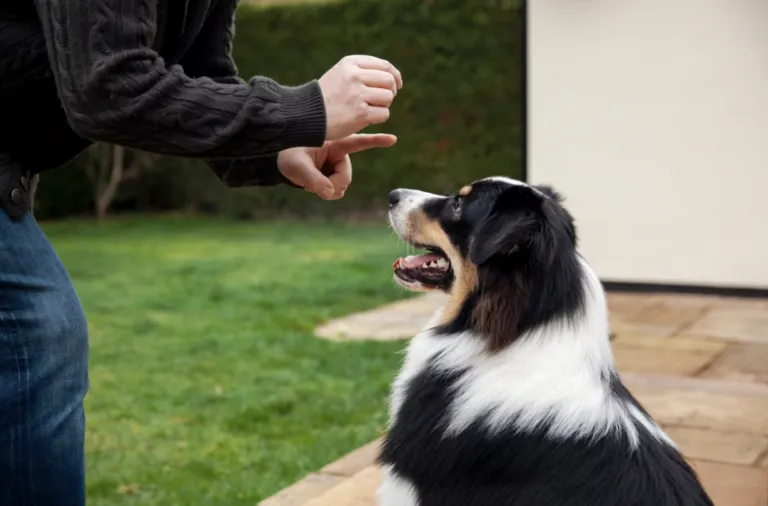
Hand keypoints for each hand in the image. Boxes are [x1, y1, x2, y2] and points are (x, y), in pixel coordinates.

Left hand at [277, 134, 396, 199]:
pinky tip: (314, 186)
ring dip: (327, 189)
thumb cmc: (286, 154)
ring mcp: (335, 165)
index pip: (358, 142)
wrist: (278, 160)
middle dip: (332, 184)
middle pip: (345, 176)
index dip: (376, 141)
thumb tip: (329, 193)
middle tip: (314, 186)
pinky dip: (326, 192)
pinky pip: (336, 190)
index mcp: (334, 142)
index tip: (393, 139)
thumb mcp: (295, 165)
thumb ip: (312, 179)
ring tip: (310, 183)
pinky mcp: (331, 175)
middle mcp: (338, 153)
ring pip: (341, 185)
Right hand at [318, 55, 402, 140]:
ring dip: (383, 106)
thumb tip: (394, 77)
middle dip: (390, 92)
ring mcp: (357, 94)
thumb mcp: (341, 74)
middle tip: (383, 100)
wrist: (308, 115)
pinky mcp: (360, 113)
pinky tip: (367, 118)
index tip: (397, 84)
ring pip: (388, 97)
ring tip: (370, 109)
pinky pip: (384, 114)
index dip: (395, 76)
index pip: (384, 65)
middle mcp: (354, 76)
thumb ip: (363, 71)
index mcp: (350, 63)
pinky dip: (379, 118)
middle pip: (389, 81)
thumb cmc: (327, 96)